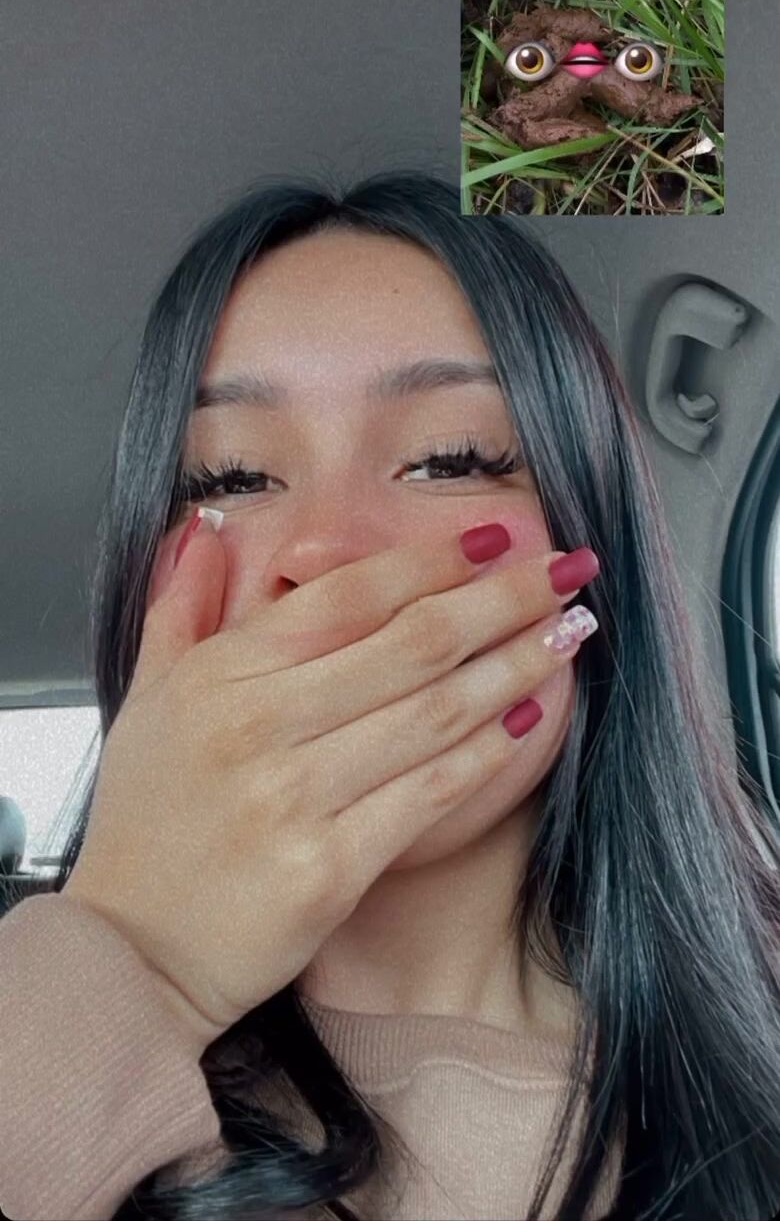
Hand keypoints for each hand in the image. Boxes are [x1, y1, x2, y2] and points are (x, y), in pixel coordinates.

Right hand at [62, 514, 598, 1055]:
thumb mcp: (145, 700)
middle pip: (411, 644)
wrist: (133, 952)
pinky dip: (489, 751)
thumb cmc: (146, 822)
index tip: (496, 537)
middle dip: (502, 598)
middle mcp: (261, 726)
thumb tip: (206, 530)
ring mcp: (297, 799)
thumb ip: (179, 607)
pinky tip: (532, 717)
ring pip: (435, 712)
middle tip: (566, 569)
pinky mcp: (332, 870)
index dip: (434, 560)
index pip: (349, 596)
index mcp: (223, 676)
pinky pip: (431, 793)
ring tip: (571, 630)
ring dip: (516, 663)